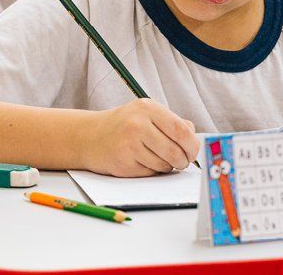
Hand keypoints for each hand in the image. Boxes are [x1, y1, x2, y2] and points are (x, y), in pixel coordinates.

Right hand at [84, 99, 199, 177]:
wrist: (89, 136)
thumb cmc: (124, 125)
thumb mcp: (147, 114)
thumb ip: (172, 122)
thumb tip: (193, 137)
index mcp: (148, 108)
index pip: (180, 129)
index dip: (192, 145)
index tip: (193, 152)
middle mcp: (137, 124)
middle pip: (174, 150)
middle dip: (183, 160)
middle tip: (182, 162)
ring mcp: (129, 144)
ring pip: (164, 164)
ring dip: (167, 167)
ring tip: (158, 159)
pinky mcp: (122, 162)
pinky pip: (150, 173)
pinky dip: (152, 172)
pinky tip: (143, 162)